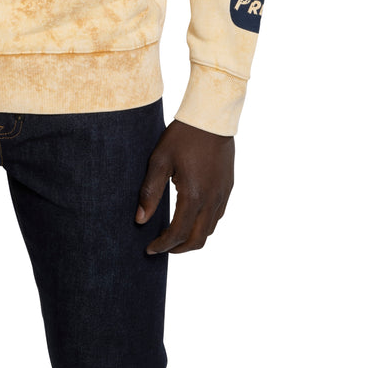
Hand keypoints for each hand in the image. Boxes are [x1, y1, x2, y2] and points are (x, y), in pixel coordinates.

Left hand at [135, 119, 233, 253]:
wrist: (210, 118)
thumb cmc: (182, 137)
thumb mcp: (159, 160)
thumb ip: (150, 192)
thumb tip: (140, 219)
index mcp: (193, 195)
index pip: (178, 233)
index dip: (163, 245)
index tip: (150, 248)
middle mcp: (212, 200)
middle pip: (197, 240)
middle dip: (178, 249)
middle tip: (162, 247)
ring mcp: (222, 194)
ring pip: (210, 230)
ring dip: (192, 238)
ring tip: (175, 235)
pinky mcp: (228, 187)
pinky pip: (218, 215)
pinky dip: (204, 224)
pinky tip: (191, 216)